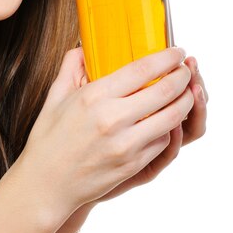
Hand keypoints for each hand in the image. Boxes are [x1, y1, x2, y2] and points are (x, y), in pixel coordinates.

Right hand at [17, 47, 194, 223]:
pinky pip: (162, 141)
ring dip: (185, 101)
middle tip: (186, 70)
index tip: (176, 52)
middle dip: (183, 76)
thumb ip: (70, 67)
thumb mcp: (54, 97)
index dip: (167, 58)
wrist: (46, 184)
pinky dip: (170, 128)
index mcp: (94, 96)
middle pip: (165, 91)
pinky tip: (168, 120)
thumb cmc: (48, 139)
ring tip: (187, 92)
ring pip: (171, 117)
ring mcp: (125, 144)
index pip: (142, 69)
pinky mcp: (133, 165)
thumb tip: (82, 48)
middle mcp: (112, 119)